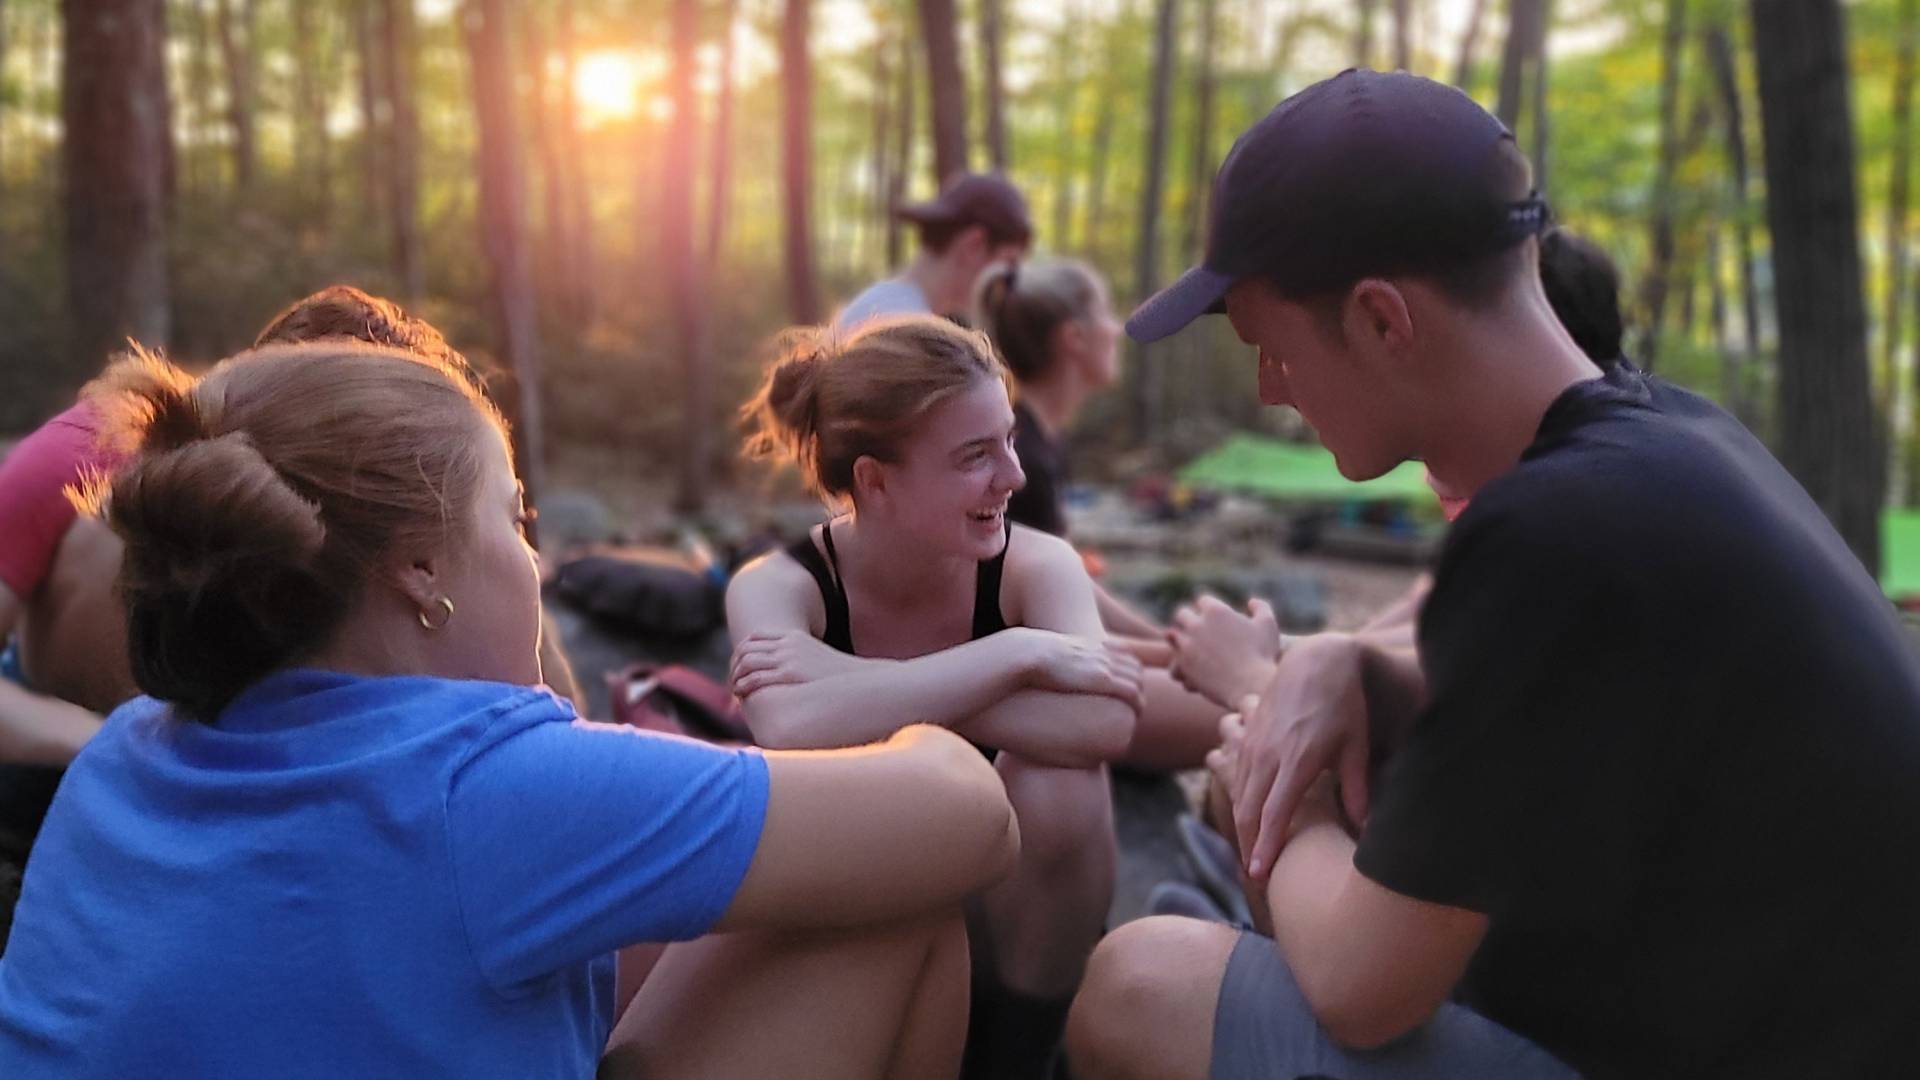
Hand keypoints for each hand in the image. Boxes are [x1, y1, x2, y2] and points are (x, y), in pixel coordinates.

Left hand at [730, 631, 864, 697]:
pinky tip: (742, 694)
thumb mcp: (817, 661)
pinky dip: (744, 684)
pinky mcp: (789, 674)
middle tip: (733, 679)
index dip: (742, 651)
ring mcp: (788, 658)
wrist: (859, 679)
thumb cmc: (839, 677)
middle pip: (747, 648)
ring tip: (736, 690)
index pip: (756, 637)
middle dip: (735, 663)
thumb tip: (793, 675)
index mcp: (794, 637)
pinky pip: (756, 677)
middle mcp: (788, 644)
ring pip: (747, 662)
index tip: (738, 666)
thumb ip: (801, 662)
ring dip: (736, 675)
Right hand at [1022, 629, 1146, 710]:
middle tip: (1133, 703)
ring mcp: (1103, 665)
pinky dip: (1137, 702)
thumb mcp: (1048, 654)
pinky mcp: (1102, 679)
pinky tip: (1135, 714)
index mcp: (1090, 646)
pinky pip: (1131, 692)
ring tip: (1135, 713)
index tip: (1126, 686)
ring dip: (1139, 696)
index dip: (1129, 670)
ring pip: (1137, 679)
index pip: (1124, 654)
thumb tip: (1050, 670)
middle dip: (1138, 683)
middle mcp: (1101, 653)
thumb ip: (1058, 660)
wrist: (1028, 653)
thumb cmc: (1029, 658)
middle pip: (1134, 666)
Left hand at [1169, 595, 1283, 708]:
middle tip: (1194, 628)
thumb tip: (1251, 602)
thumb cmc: (1263, 655)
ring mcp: (1186, 645)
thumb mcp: (1268, 626)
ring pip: (1172, 636)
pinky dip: (1178, 664)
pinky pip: (1173, 661)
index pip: (1203, 601)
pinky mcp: (1182, 666)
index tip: (1210, 615)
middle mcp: (1196, 624)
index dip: (1207, 607)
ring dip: (1179, 640)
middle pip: (1182, 614)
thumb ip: (1260, 608)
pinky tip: (1187, 669)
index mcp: (1216, 611)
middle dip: (1189, 620)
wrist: (1252, 686)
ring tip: (1187, 647)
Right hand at [1224, 634, 1370, 880]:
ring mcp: (1253, 742)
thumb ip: (1357, 788)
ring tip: (1251, 856)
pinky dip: (1239, 802)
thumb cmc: (1345, 704)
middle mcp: (1269, 753)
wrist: (1316, 660)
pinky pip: (1236, 775)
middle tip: (1254, 879)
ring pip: (1238, 794)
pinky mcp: (1248, 735)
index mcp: (1297, 760)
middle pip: (1248, 811)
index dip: (1265, 847)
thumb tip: (1366, 829)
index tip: (1260, 874)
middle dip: (1248, 847)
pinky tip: (1247, 820)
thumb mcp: (1357, 744)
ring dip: (1242, 828)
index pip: (1274, 814)